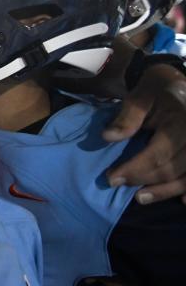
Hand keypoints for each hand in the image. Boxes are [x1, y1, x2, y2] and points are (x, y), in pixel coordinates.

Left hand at [104, 63, 185, 204]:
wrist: (181, 83)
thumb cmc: (159, 89)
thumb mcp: (141, 95)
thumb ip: (127, 116)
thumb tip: (108, 137)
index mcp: (180, 122)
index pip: (158, 154)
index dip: (135, 169)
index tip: (111, 178)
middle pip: (172, 168)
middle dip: (143, 179)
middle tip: (117, 184)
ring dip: (165, 190)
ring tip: (140, 198)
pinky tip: (183, 202)